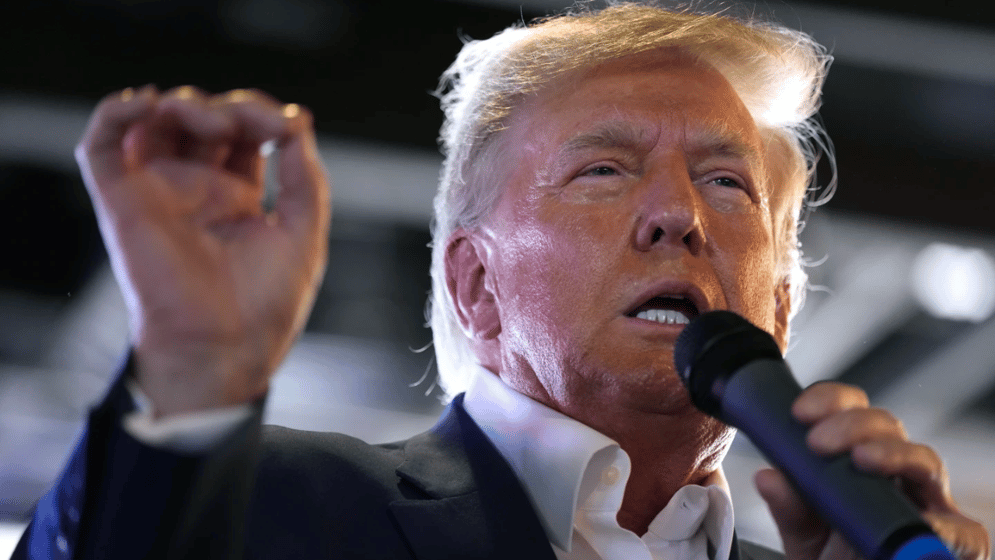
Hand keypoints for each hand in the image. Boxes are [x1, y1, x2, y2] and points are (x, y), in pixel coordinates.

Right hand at [77, 85, 330, 416]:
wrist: (224, 347)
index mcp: (238, 198)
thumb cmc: (264, 305)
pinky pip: (103, 142)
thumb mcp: (304, 234)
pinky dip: (119, 110)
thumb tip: (298, 124)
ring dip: (186, 103)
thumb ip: (305, 179)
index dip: (265, 115)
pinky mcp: (122, 198)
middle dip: (233, 107)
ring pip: (158, 120)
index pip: (245, 133)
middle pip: (204, 118)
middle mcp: (196, 190)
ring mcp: (158, 191)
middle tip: (256, 125)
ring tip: (215, 124)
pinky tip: (148, 103)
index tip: (290, 127)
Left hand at [754, 382, 990, 559]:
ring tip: (864, 460)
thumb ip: (790, 507)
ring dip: (893, 454)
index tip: (798, 412)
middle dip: (852, 424)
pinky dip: (941, 524)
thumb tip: (767, 476)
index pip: (849, 411)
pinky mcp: (959, 540)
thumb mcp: (803, 533)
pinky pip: (961, 528)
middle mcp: (896, 473)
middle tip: (818, 442)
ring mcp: (929, 504)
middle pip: (887, 426)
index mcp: (857, 460)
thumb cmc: (832, 557)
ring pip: (924, 461)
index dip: (829, 401)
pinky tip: (920, 523)